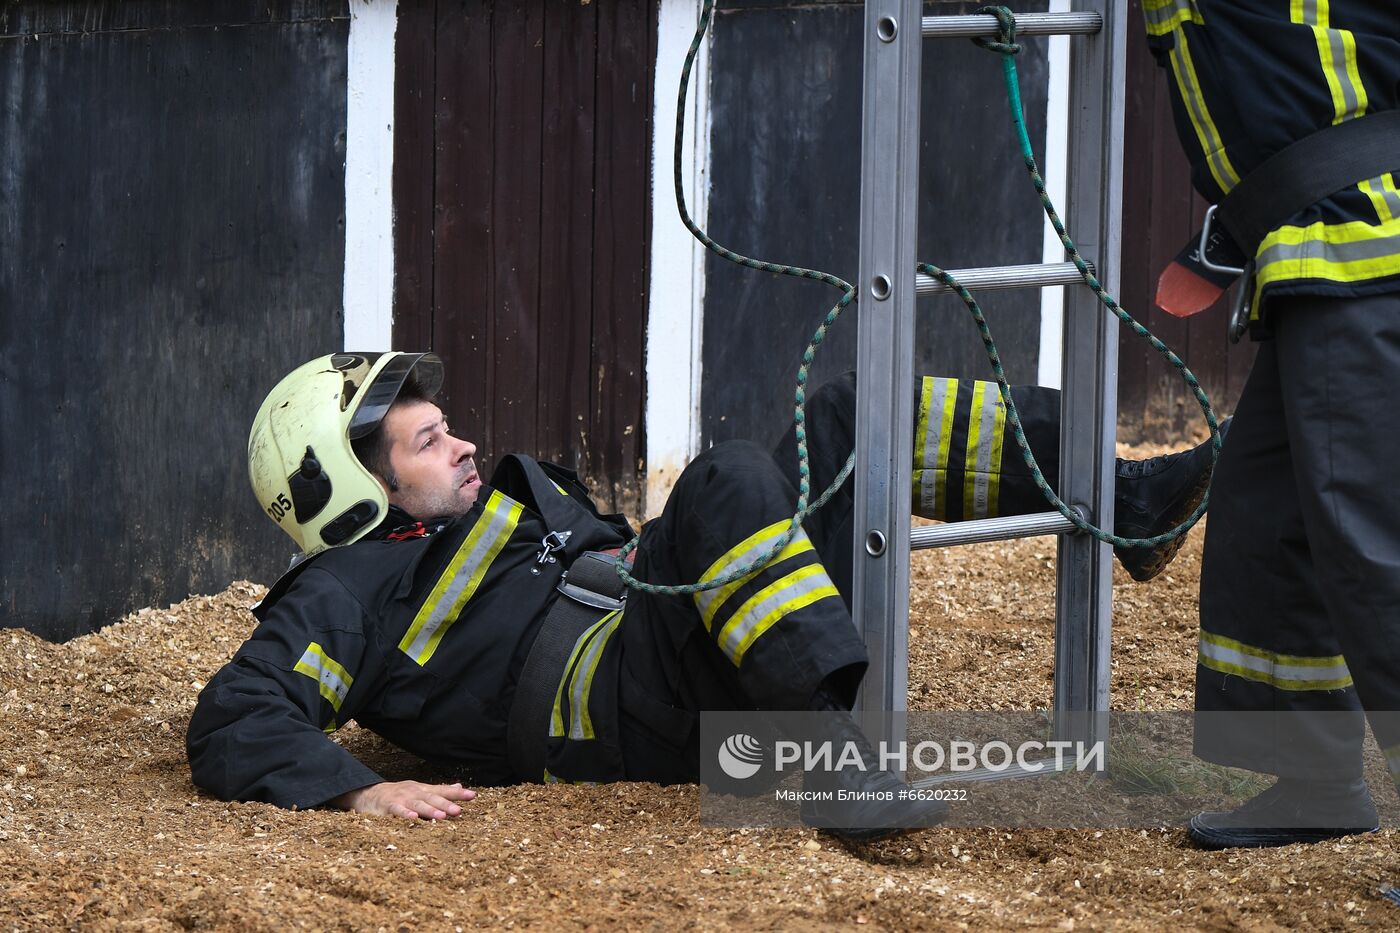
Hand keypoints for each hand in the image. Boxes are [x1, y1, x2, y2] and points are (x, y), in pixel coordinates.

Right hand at [332, 781, 476, 820]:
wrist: (371, 794)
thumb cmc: (401, 795)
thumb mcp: (421, 791)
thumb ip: (440, 791)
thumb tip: (460, 787)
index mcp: (424, 790)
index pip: (443, 791)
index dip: (458, 794)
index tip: (473, 796)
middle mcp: (415, 792)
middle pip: (432, 798)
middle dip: (446, 804)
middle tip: (459, 810)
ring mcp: (402, 798)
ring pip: (418, 805)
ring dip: (430, 810)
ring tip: (442, 817)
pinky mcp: (389, 806)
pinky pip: (398, 811)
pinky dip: (405, 814)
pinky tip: (414, 819)